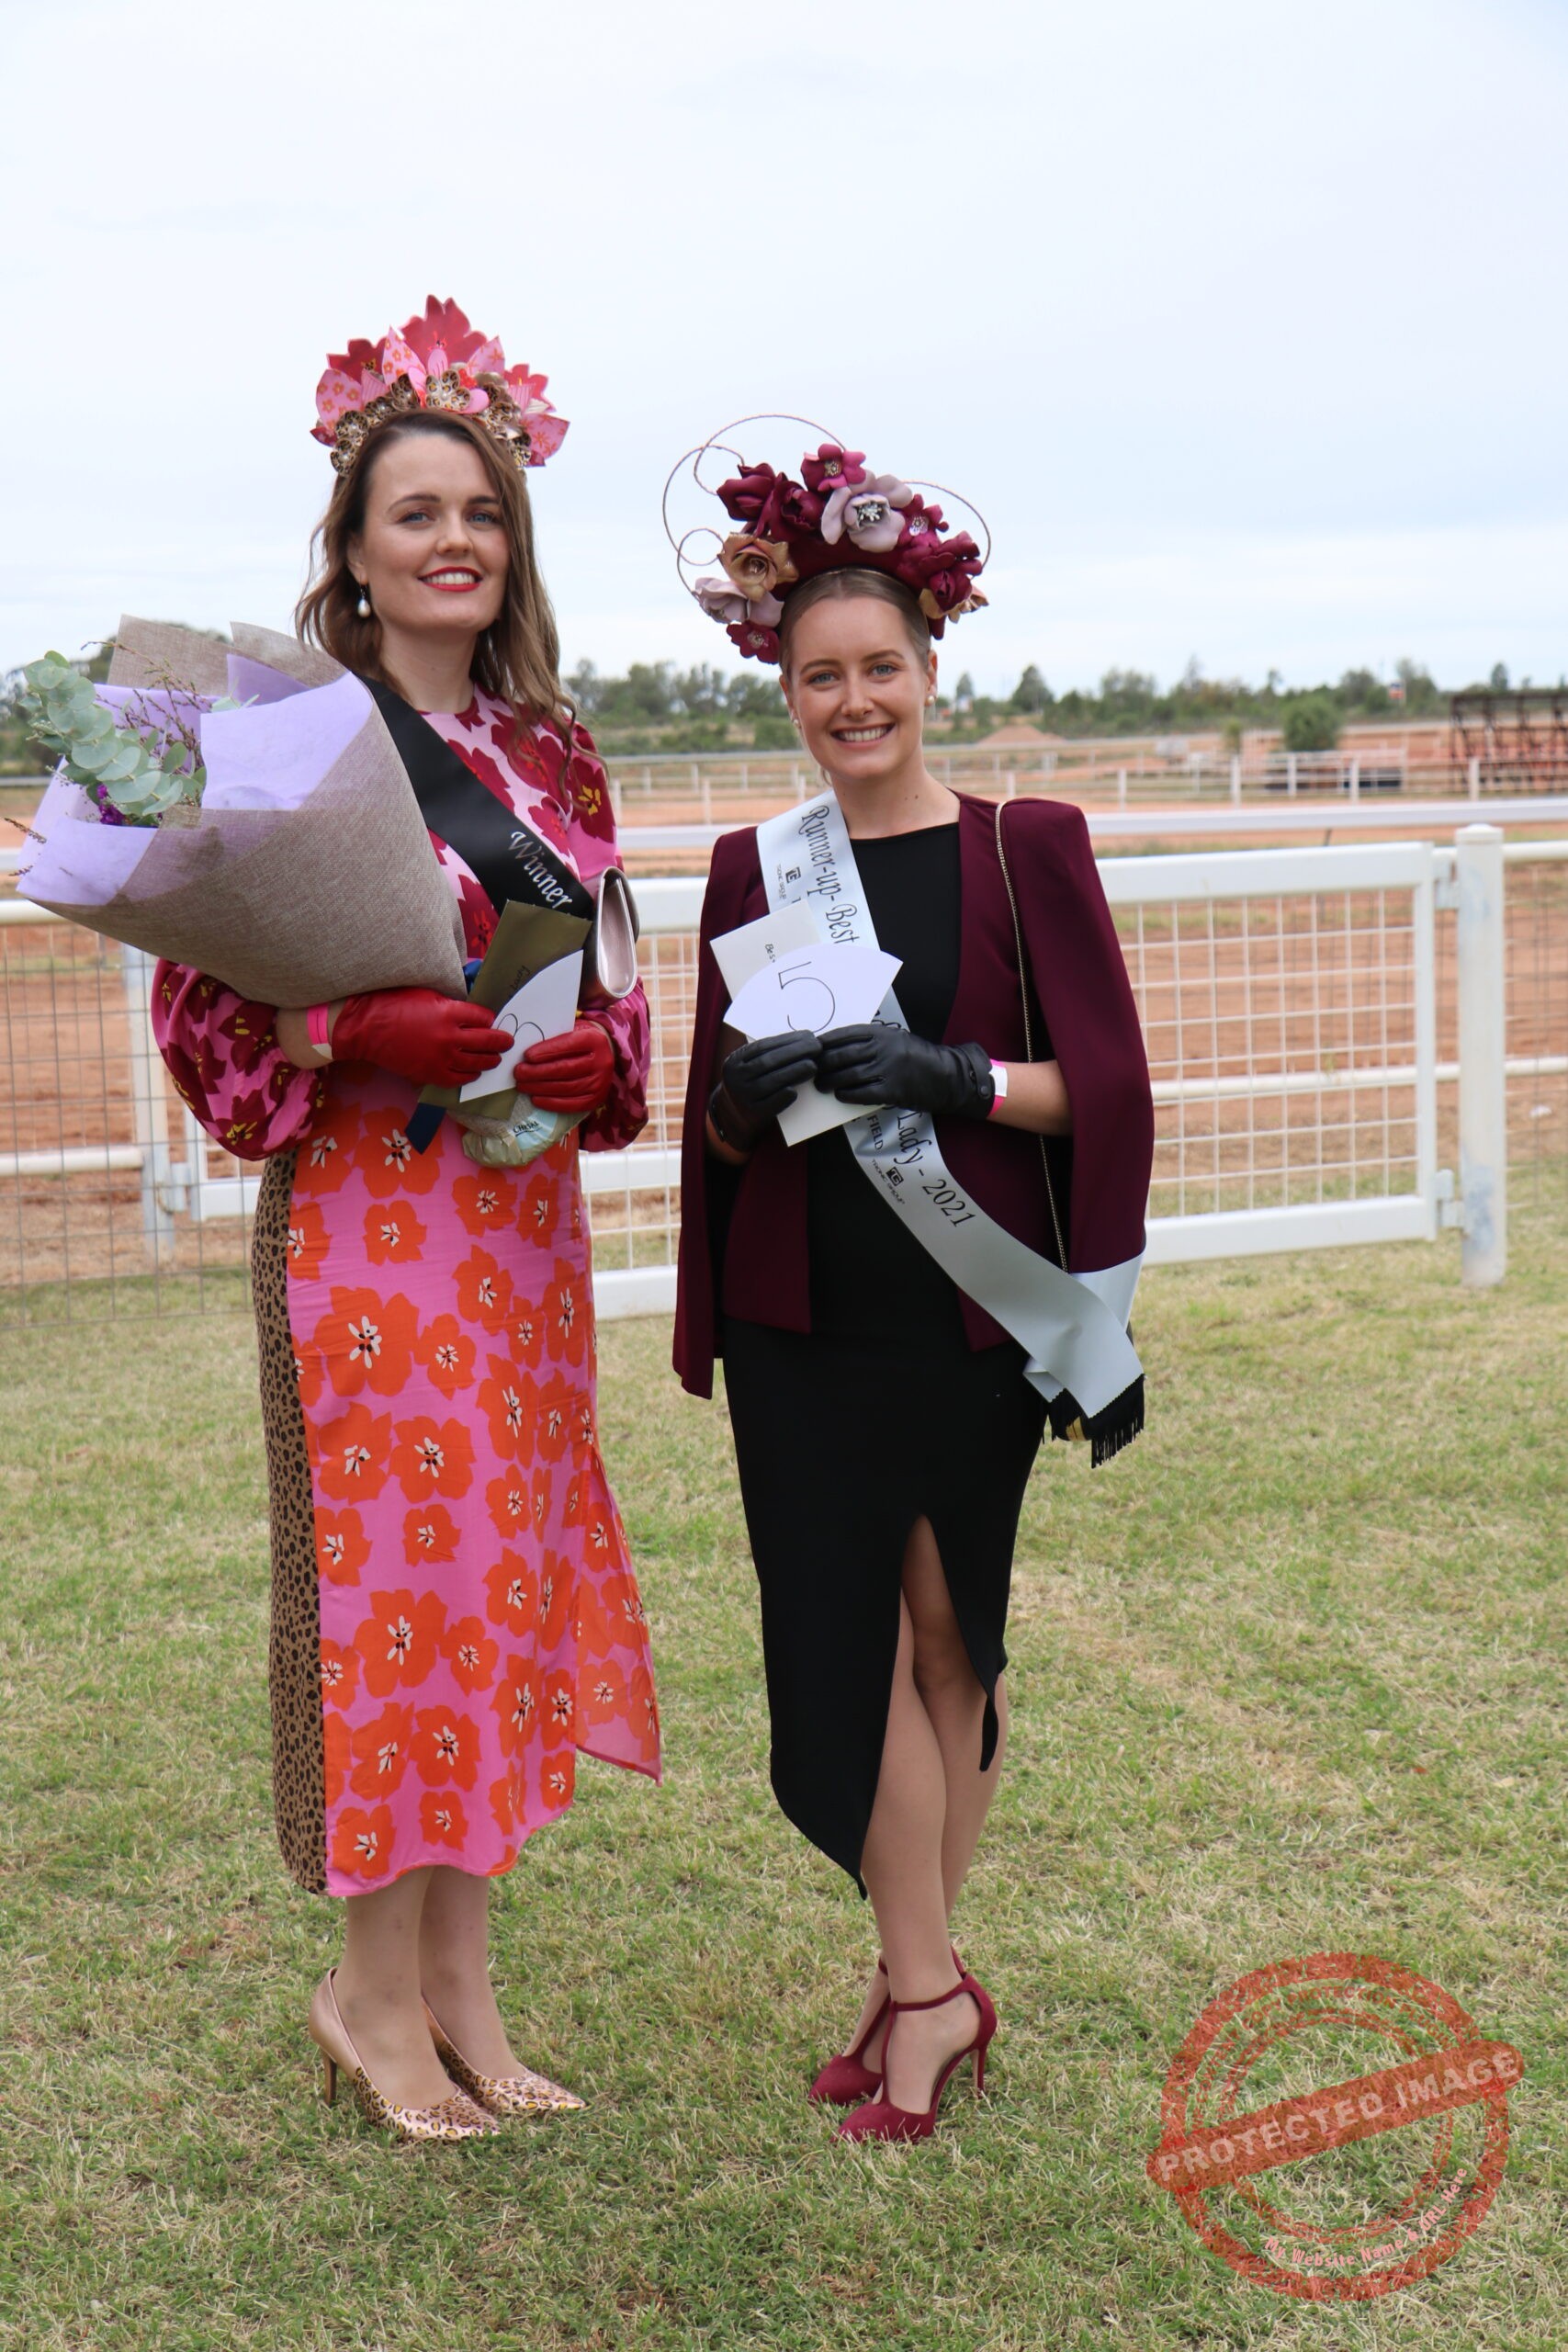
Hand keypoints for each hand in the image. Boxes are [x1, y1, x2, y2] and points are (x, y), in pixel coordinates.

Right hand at [331, 988, 512, 1089]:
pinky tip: (473, 1072)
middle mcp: (449, 1037)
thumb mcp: (427, 993)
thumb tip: (469, 1011)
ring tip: (495, 1059)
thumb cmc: (393, 1004)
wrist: (365, 1027)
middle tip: (508, 1042)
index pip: (484, 1017)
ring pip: (477, 1063)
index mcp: (449, 1012)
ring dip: (490, 1060)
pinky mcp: (430, 1074)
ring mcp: (441, 1058)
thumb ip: (451, 1003)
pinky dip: (469, 1076)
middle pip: (488, 1041)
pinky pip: (459, 1079)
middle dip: (501, 1041)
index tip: (491, 1020)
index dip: (489, 1019)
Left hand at [517, 1018, 615, 1114]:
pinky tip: (536, 1099)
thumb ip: (553, 1037)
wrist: (604, 1054)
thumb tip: (526, 1053)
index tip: (527, 1056)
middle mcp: (601, 1062)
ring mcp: (600, 1083)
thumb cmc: (579, 1040)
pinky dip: (551, 1103)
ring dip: (540, 1088)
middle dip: (538, 1072)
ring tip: (522, 1085)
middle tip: (519, 1073)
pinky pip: (571, 1105)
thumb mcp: (571, 1030)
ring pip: (565, 1088)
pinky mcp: (596, 1099)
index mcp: (594, 1039)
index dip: (546, 1052)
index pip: (568, 1045)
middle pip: (565, 1069)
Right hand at [710, 1028, 821, 1151]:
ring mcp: (743, 1097)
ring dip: (795, 1072)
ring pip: (771, 1082)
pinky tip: (797, 1089)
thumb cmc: (751, 1084)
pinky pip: (771, 1104)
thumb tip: (802, 1039)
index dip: (787, 1040)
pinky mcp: (753, 1114)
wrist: (735, 1115)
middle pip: (768, 1062)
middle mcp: (735, 1078)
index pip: (762, 1046)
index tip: (808, 1035)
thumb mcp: (749, 1065)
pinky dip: (785, 1096)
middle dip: (795, 1052)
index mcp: (734, 1061)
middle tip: (816, 1047)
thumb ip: (768, 1054)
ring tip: (813, 1066)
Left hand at [815, 1026, 994, 1118]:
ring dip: (831, 1081)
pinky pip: (862, 1093)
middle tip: (811, 1071)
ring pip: (849, 1075)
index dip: (826, 1041)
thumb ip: (872, 1040)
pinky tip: (840, 1096)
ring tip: (821, 1086)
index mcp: (883, 1033)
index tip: (812, 1047)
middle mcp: (884, 1049)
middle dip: (822, 1064)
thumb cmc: (918, 1057)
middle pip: (843, 1055)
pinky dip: (847, 1094)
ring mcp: (888, 1069)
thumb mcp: (896, 1039)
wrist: (947, 1076)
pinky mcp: (893, 1090)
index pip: (846, 1034)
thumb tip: (839, 1048)